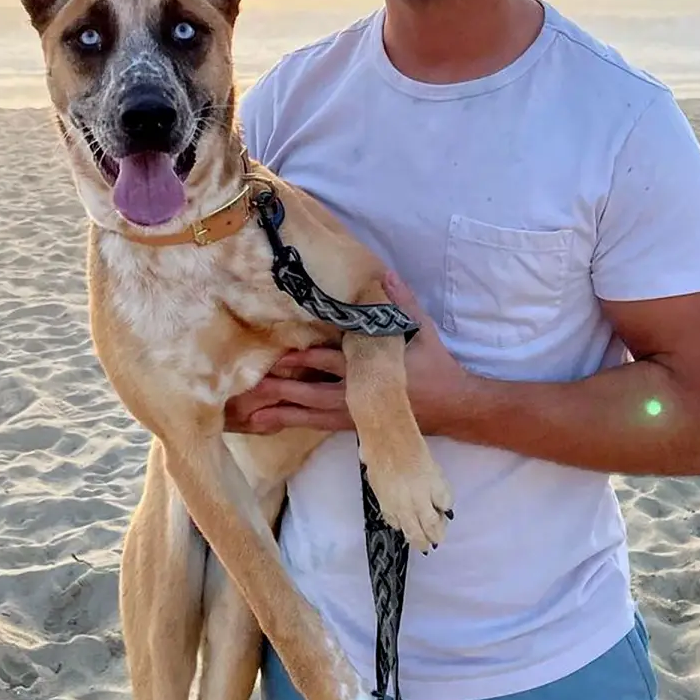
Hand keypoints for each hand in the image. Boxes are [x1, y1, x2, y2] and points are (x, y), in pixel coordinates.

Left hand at [222, 271, 479, 436]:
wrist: (451, 406)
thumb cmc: (434, 366)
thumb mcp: (421, 329)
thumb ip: (400, 301)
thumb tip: (383, 273)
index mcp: (370, 369)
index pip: (332, 363)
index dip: (305, 360)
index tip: (280, 356)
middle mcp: (356, 394)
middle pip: (311, 393)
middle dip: (281, 389)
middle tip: (250, 387)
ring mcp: (351, 413)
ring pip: (308, 414)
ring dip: (280, 412)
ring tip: (248, 414)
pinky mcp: (350, 424)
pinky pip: (315, 425)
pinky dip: (292, 423)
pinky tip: (269, 423)